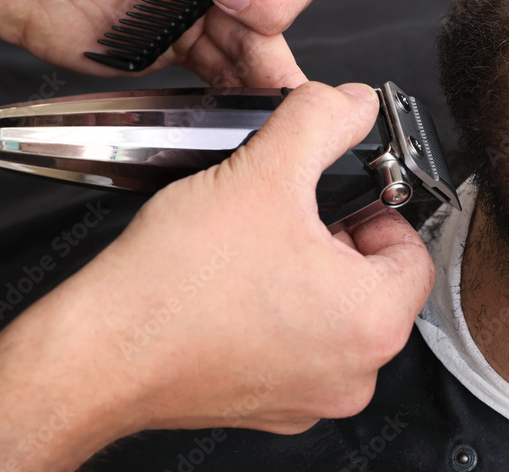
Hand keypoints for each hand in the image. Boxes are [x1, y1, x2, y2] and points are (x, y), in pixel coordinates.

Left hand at [0, 0, 314, 86]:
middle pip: (273, 15)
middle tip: (251, 48)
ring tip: (262, 91)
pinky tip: (239, 103)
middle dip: (270, 36)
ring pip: (249, 52)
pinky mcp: (160, 54)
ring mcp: (186, 18)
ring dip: (261, 73)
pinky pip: (209, 78)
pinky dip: (230, 93)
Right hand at [0, 82, 434, 470]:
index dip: (374, 209)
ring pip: (332, 315)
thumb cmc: (176, 284)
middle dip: (335, 239)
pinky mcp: (267, 406)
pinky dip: (274, 314)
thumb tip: (353, 103)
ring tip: (254, 247)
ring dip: (304, 275)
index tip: (335, 196)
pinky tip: (233, 287)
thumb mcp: (263, 171)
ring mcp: (309, 397)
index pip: (412, 250)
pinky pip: (293, 347)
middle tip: (287, 215)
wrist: (96, 355)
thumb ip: (322, 122)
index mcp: (374, 322)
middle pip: (373, 283)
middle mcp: (353, 373)